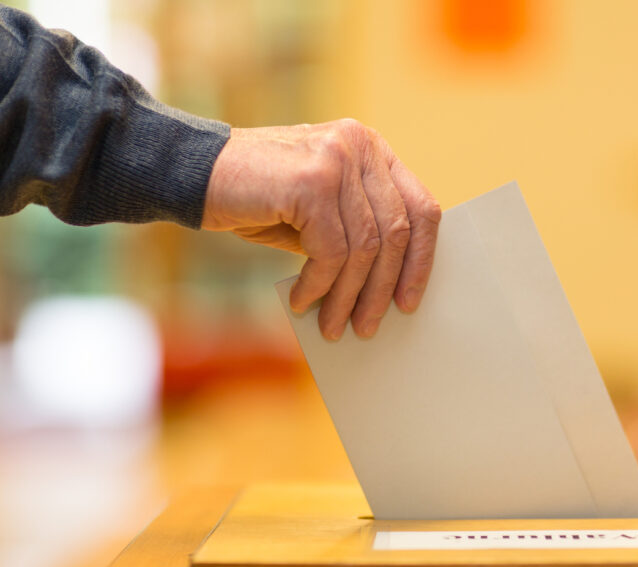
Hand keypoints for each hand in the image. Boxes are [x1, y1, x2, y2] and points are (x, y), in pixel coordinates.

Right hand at [202, 119, 441, 339]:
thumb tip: (388, 288)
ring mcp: (338, 159)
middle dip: (382, 288)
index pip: (421, 207)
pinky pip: (331, 251)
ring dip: (348, 296)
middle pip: (396, 232)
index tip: (409, 300)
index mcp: (372, 148)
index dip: (421, 259)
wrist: (191, 171)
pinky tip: (302, 301)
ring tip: (334, 325)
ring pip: (364, 247)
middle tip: (368, 326)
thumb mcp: (321, 211)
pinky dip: (319, 285)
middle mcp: (360, 145)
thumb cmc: (259, 197)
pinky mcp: (312, 182)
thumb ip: (356, 230)